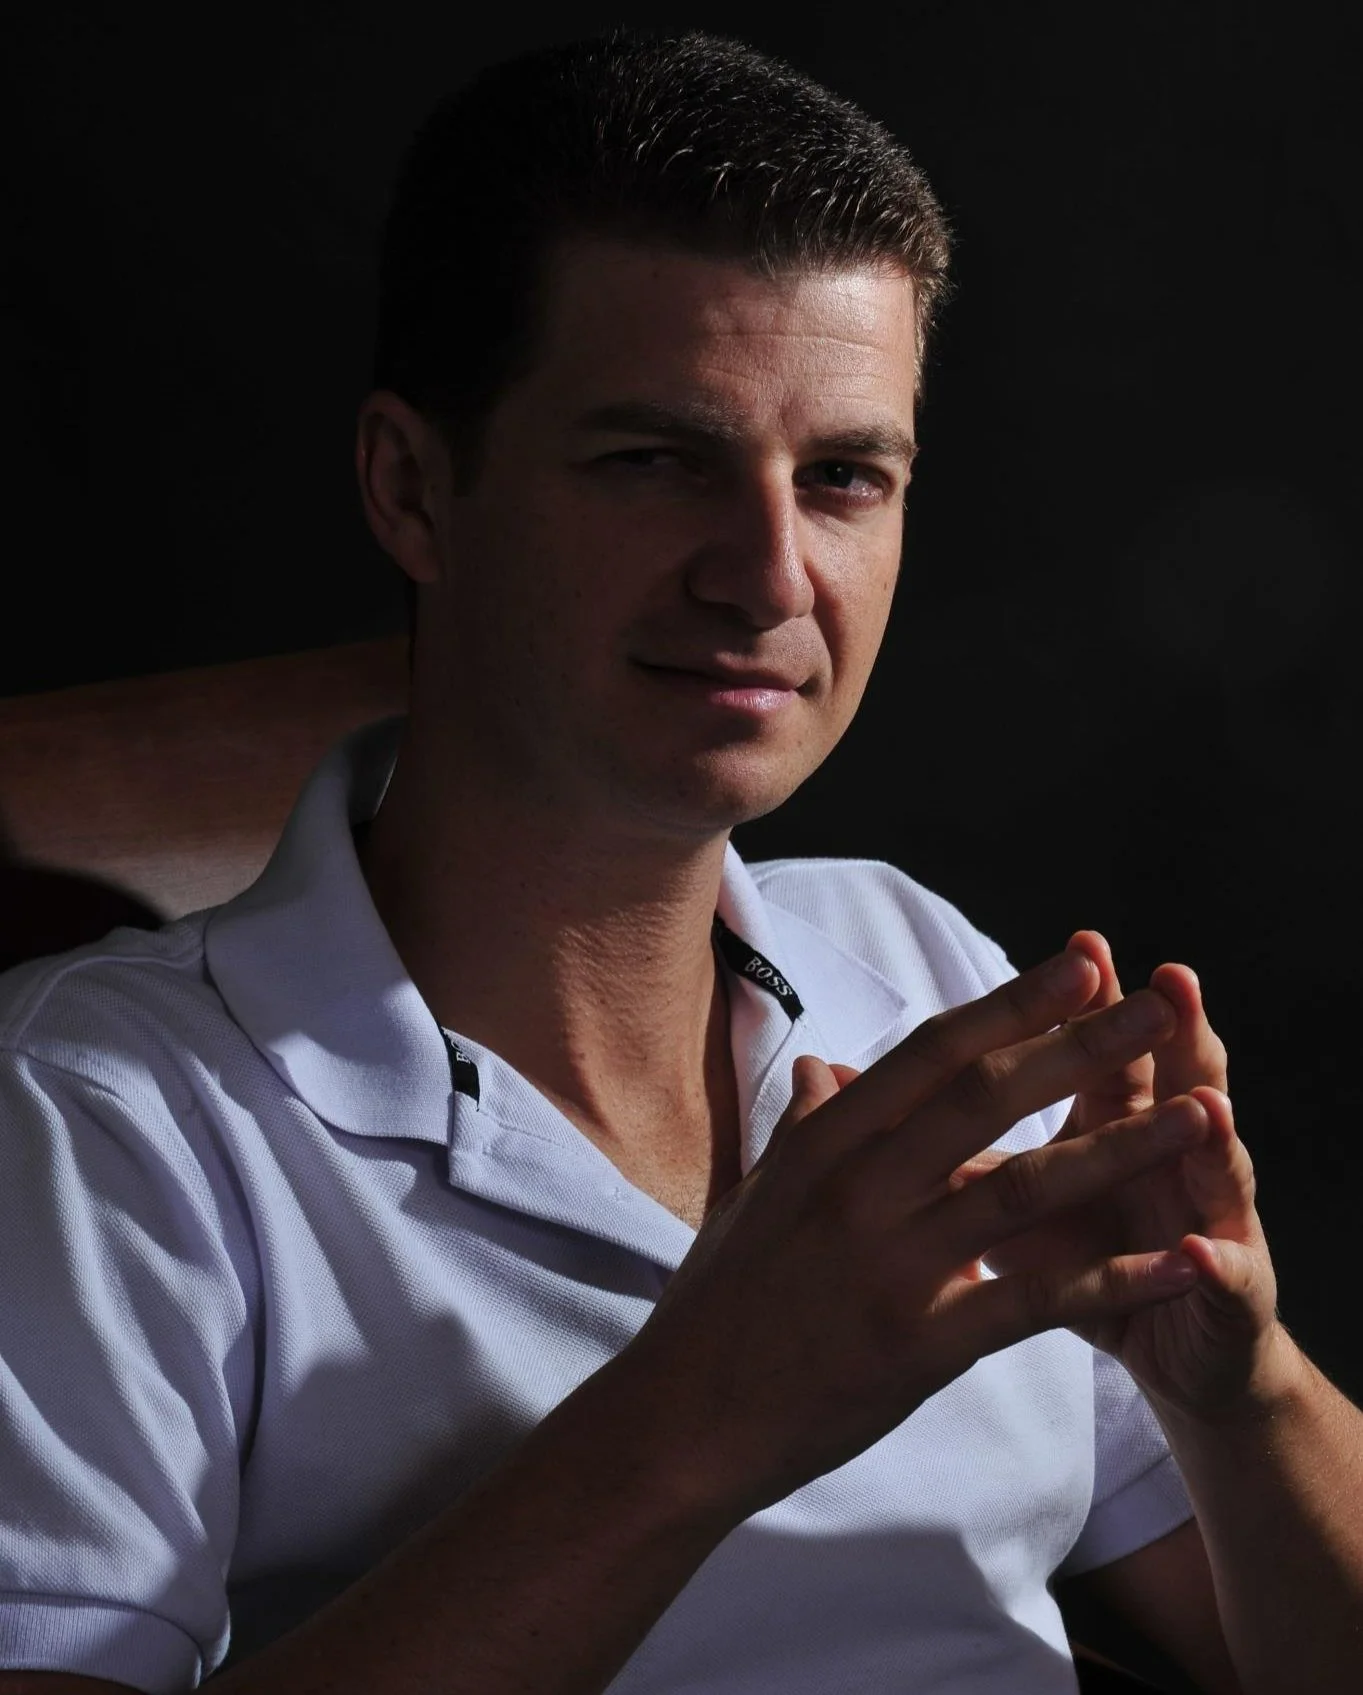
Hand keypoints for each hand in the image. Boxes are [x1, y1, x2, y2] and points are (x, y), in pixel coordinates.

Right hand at [618, 949, 1205, 1521]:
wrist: (682, 1417)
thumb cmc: (719, 1303)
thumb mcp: (757, 1195)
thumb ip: (806, 1126)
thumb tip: (825, 1064)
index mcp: (824, 1146)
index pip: (932, 1055)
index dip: (1011, 1004)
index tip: (1080, 963)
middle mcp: (858, 1190)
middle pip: (985, 1098)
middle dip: (1081, 1046)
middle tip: (1160, 1003)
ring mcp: (888, 1267)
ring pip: (1021, 1190)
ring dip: (1119, 1148)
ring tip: (1199, 1114)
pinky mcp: (915, 1346)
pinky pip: (1029, 1303)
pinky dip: (1111, 1281)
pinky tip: (1177, 1263)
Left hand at [955, 932, 1283, 1422]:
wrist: (1170, 1352)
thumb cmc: (1078, 1264)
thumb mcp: (1003, 1203)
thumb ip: (952, 1139)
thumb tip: (855, 1086)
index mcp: (1114, 1126)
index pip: (1103, 1052)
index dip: (1092, 1008)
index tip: (1082, 945)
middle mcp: (1172, 1158)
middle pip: (1175, 1085)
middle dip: (1172, 1036)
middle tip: (1171, 982)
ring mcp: (1210, 1223)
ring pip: (1218, 1170)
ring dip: (1212, 1137)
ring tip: (1209, 1102)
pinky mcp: (1231, 1298)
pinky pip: (1226, 1281)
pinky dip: (1213, 1267)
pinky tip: (1199, 1254)